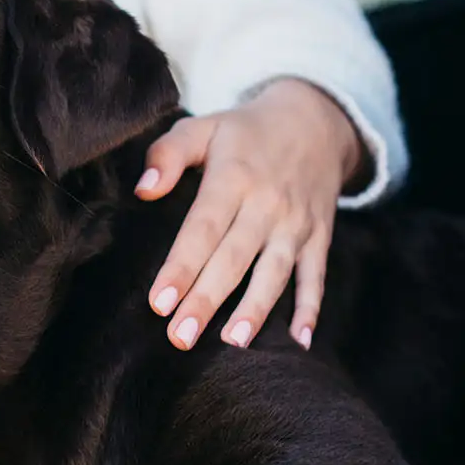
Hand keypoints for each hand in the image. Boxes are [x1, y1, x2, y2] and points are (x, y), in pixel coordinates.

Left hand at [134, 79, 362, 350]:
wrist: (315, 121)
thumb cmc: (244, 133)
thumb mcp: (203, 127)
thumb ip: (169, 153)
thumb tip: (145, 190)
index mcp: (233, 177)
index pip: (203, 228)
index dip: (181, 266)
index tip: (159, 302)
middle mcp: (267, 204)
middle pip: (234, 258)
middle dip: (207, 299)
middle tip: (181, 337)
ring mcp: (296, 224)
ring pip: (274, 272)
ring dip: (256, 310)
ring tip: (233, 342)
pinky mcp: (319, 237)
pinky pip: (316, 276)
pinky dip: (310, 308)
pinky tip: (299, 341)